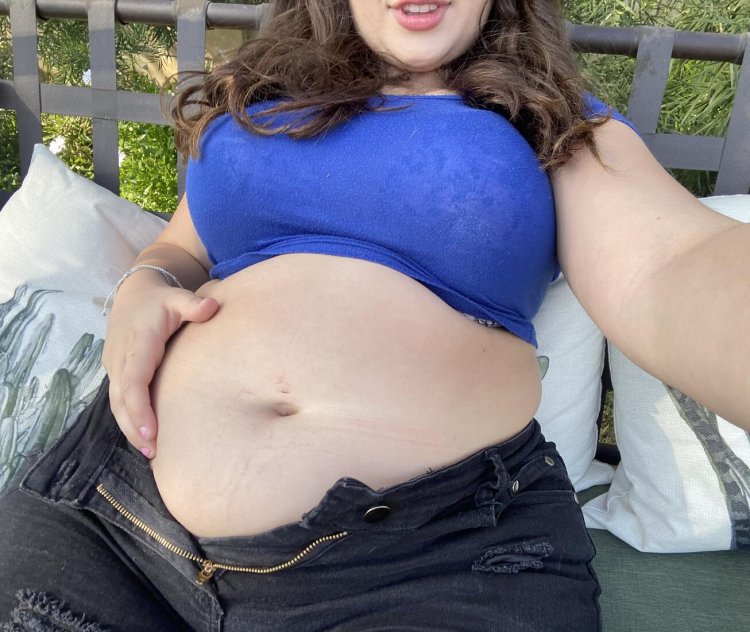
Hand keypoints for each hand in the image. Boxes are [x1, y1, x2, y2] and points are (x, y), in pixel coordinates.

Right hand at [102, 275, 218, 457]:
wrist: (134, 293)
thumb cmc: (161, 300)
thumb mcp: (177, 297)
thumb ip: (193, 304)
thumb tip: (212, 307)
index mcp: (138, 344)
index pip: (133, 380)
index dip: (139, 407)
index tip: (151, 431)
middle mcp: (121, 358)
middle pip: (120, 400)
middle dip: (134, 427)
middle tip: (153, 452)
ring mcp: (115, 366)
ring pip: (116, 403)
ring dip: (129, 428)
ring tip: (150, 451)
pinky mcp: (115, 371)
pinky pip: (118, 400)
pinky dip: (128, 419)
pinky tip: (144, 437)